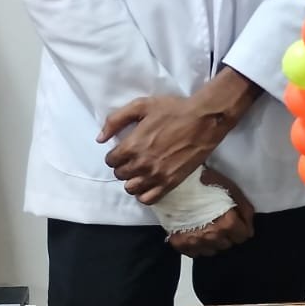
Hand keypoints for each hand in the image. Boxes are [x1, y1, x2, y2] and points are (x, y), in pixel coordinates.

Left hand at [98, 68, 259, 202]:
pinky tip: (148, 184)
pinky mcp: (170, 183)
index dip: (115, 155)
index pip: (111, 160)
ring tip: (140, 171)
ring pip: (131, 189)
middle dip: (123, 166)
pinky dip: (144, 194)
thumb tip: (100, 139)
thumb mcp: (141, 106)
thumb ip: (116, 120)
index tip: (122, 151)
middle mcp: (142, 164)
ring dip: (132, 180)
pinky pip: (149, 199)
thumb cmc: (173, 110)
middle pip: (120, 174)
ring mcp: (156, 175)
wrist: (204, 120)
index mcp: (132, 145)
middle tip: (132, 159)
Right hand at [167, 168, 254, 257]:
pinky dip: (197, 245)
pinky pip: (194, 253)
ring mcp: (195, 242)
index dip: (242, 227)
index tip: (237, 222)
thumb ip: (245, 210)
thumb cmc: (204, 182)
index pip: (243, 236)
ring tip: (208, 226)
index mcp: (226, 223)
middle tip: (221, 220)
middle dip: (227, 234)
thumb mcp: (231, 189)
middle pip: (228, 244)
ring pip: (212, 251)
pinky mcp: (179, 243)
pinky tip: (196, 232)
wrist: (175, 181)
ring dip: (213, 241)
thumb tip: (249, 227)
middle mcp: (211, 236)